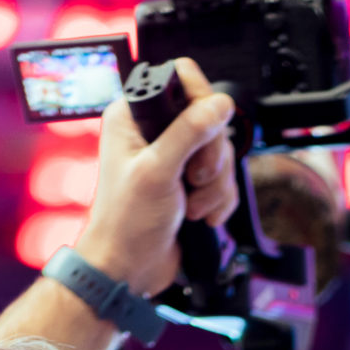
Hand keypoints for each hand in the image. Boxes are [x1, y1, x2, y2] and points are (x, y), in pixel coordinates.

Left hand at [76, 56, 239, 298]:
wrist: (129, 267)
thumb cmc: (126, 223)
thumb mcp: (158, 171)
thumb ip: (188, 133)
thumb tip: (220, 103)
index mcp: (134, 116)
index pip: (182, 82)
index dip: (201, 104)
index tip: (203, 132)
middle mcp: (154, 132)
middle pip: (210, 120)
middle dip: (211, 157)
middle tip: (194, 178)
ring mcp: (174, 158)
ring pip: (221, 152)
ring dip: (215, 185)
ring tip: (192, 205)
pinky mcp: (190, 182)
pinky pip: (223, 178)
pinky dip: (218, 199)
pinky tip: (199, 215)